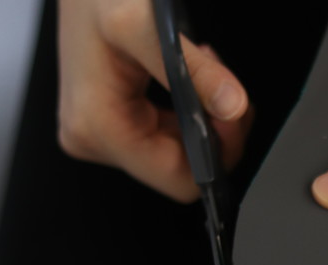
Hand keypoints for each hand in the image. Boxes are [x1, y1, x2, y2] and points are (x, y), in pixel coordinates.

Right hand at [57, 0, 252, 201]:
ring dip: (200, 118)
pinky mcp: (106, 124)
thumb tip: (233, 108)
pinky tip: (185, 80)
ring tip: (199, 71)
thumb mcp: (148, 22)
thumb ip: (195, 69)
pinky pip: (162, 136)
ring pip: (175, 153)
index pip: (179, 180)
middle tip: (219, 82)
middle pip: (179, 169)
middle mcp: (92, 140)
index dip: (218, 153)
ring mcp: (97, 135)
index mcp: (98, 127)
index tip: (235, 112)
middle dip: (212, 131)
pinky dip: (185, 111)